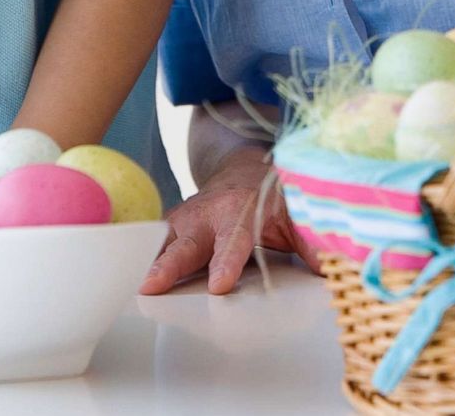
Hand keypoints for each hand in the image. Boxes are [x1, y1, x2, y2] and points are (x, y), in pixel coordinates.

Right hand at [140, 146, 319, 295]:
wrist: (243, 170)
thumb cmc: (269, 197)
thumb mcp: (296, 214)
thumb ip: (310, 242)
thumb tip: (331, 268)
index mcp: (241, 212)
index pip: (233, 241)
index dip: (226, 263)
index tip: (219, 285)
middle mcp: (208, 214)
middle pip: (187, 243)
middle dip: (169, 264)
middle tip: (152, 284)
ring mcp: (186, 218)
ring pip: (163, 242)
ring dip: (147, 262)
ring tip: (129, 283)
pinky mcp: (172, 225)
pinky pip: (154, 241)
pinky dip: (139, 256)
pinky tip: (123, 273)